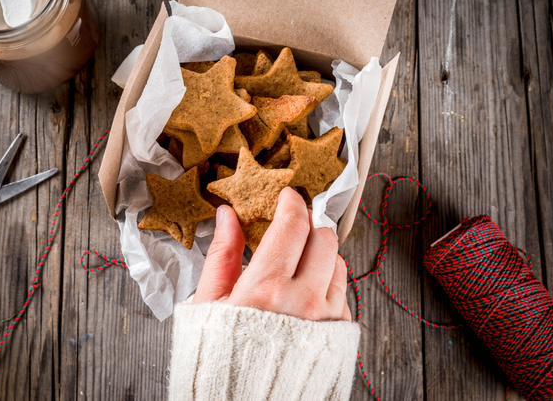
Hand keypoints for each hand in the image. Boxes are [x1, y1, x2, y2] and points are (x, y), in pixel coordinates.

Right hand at [192, 187, 350, 321]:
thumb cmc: (220, 356)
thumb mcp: (209, 304)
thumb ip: (222, 254)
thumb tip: (227, 216)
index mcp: (265, 289)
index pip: (292, 225)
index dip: (291, 202)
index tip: (286, 196)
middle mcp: (302, 301)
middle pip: (323, 237)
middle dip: (308, 225)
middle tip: (292, 228)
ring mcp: (325, 318)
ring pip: (339, 261)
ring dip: (321, 253)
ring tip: (298, 263)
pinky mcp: (339, 333)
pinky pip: (343, 291)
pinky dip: (328, 282)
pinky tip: (305, 292)